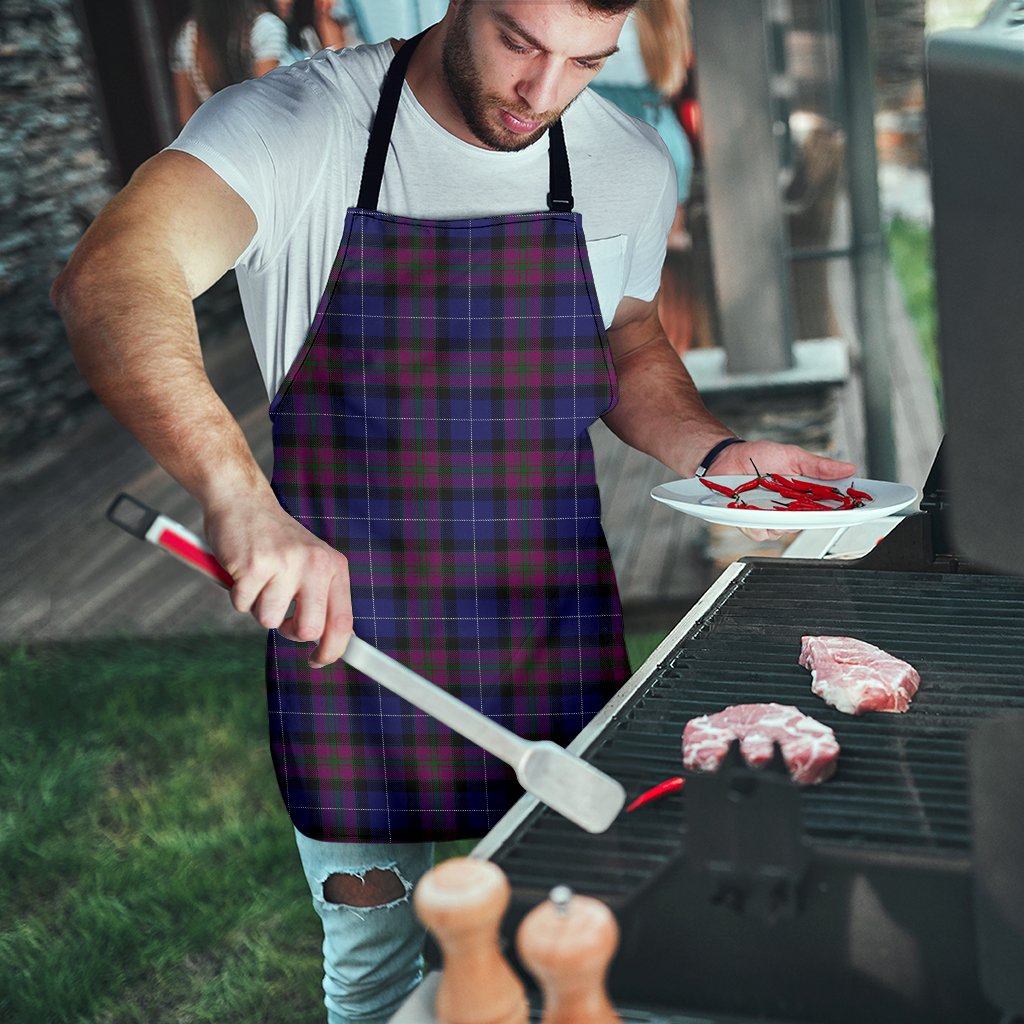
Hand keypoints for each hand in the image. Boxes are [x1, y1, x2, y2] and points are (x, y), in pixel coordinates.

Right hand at [204, 494, 352, 666]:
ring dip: (258, 607)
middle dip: (289, 631)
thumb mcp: (310, 562)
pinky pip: (242, 606)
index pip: (343, 622)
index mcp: (334, 566)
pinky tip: (242, 570)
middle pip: (308, 630)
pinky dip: (238, 595)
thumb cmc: (275, 540)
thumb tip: (328, 643)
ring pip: (269, 620)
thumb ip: (321, 597)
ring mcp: (285, 564)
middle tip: (280, 613)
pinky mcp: (253, 566)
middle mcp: (315, 564)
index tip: (318, 660)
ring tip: (259, 579)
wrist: (243, 501)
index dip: (332, 650)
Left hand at [707, 440, 856, 542]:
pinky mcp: (751, 523)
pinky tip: (752, 509)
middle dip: (809, 516)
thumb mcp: (793, 456)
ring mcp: (770, 518)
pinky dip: (757, 522)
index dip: (843, 511)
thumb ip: (819, 466)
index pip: (829, 508)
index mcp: (804, 495)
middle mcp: (789, 510)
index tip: (856, 508)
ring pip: (784, 531)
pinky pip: (760, 532)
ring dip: (779, 518)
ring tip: (770, 500)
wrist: (727, 457)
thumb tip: (848, 468)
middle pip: (808, 523)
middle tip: (804, 502)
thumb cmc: (759, 456)